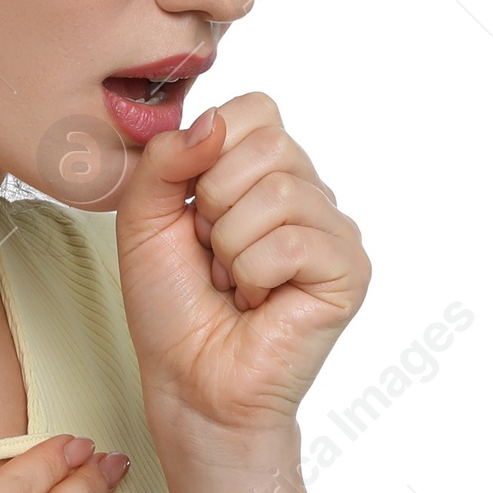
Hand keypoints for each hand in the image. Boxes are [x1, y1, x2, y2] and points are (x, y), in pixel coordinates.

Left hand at [113, 92, 369, 443]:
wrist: (190, 383)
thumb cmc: (171, 308)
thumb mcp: (142, 219)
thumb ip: (164, 158)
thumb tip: (213, 119)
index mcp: (265, 171)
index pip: (254, 108)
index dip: (208, 154)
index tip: (192, 212)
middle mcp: (307, 192)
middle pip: (270, 143)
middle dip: (215, 204)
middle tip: (213, 255)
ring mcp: (333, 230)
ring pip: (280, 193)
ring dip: (231, 247)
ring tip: (233, 282)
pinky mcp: (349, 270)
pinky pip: (293, 242)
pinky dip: (254, 275)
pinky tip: (258, 302)